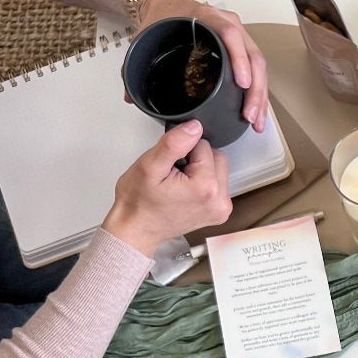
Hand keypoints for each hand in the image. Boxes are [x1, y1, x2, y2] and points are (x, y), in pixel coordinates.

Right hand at [101, 120, 232, 256]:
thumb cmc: (139, 202)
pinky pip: (217, 183)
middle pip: (216, 157)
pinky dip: (202, 182)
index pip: (204, 146)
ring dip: (199, 170)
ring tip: (178, 183)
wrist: (135, 229)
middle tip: (173, 174)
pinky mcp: (219, 212)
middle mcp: (220, 201)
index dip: (184, 150)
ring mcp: (222, 208)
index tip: (170, 165)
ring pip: (217, 169)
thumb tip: (195, 127)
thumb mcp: (149, 166)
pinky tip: (185, 191)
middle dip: (194, 159)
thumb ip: (174, 144)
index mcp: (207, 188)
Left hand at [138, 0, 268, 131]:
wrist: (168, 2)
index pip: (230, 35)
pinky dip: (258, 91)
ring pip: (258, 66)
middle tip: (250, 114)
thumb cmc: (162, 16)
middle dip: (255, 89)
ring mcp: (239, 35)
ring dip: (260, 95)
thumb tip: (131, 97)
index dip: (239, 59)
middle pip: (252, 56)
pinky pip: (256, 69)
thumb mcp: (148, 35)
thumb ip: (136, 65)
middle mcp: (229, 24)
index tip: (242, 83)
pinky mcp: (242, 47)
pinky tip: (256, 111)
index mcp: (207, 17)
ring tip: (256, 120)